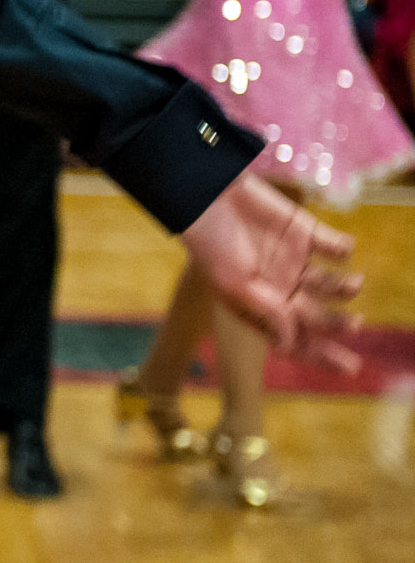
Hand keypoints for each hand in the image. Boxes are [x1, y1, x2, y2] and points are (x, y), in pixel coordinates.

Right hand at [181, 174, 361, 371]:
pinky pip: (334, 247)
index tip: (348, 366)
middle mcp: (281, 287)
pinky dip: (343, 250)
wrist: (208, 195)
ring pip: (331, 284)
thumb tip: (289, 345)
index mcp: (261, 306)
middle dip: (337, 324)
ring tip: (353, 285)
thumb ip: (267, 312)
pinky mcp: (304, 232)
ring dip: (345, 289)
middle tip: (354, 324)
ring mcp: (294, 260)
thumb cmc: (211, 243)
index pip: (294, 338)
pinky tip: (340, 250)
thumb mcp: (234, 284)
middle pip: (317, 316)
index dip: (320, 354)